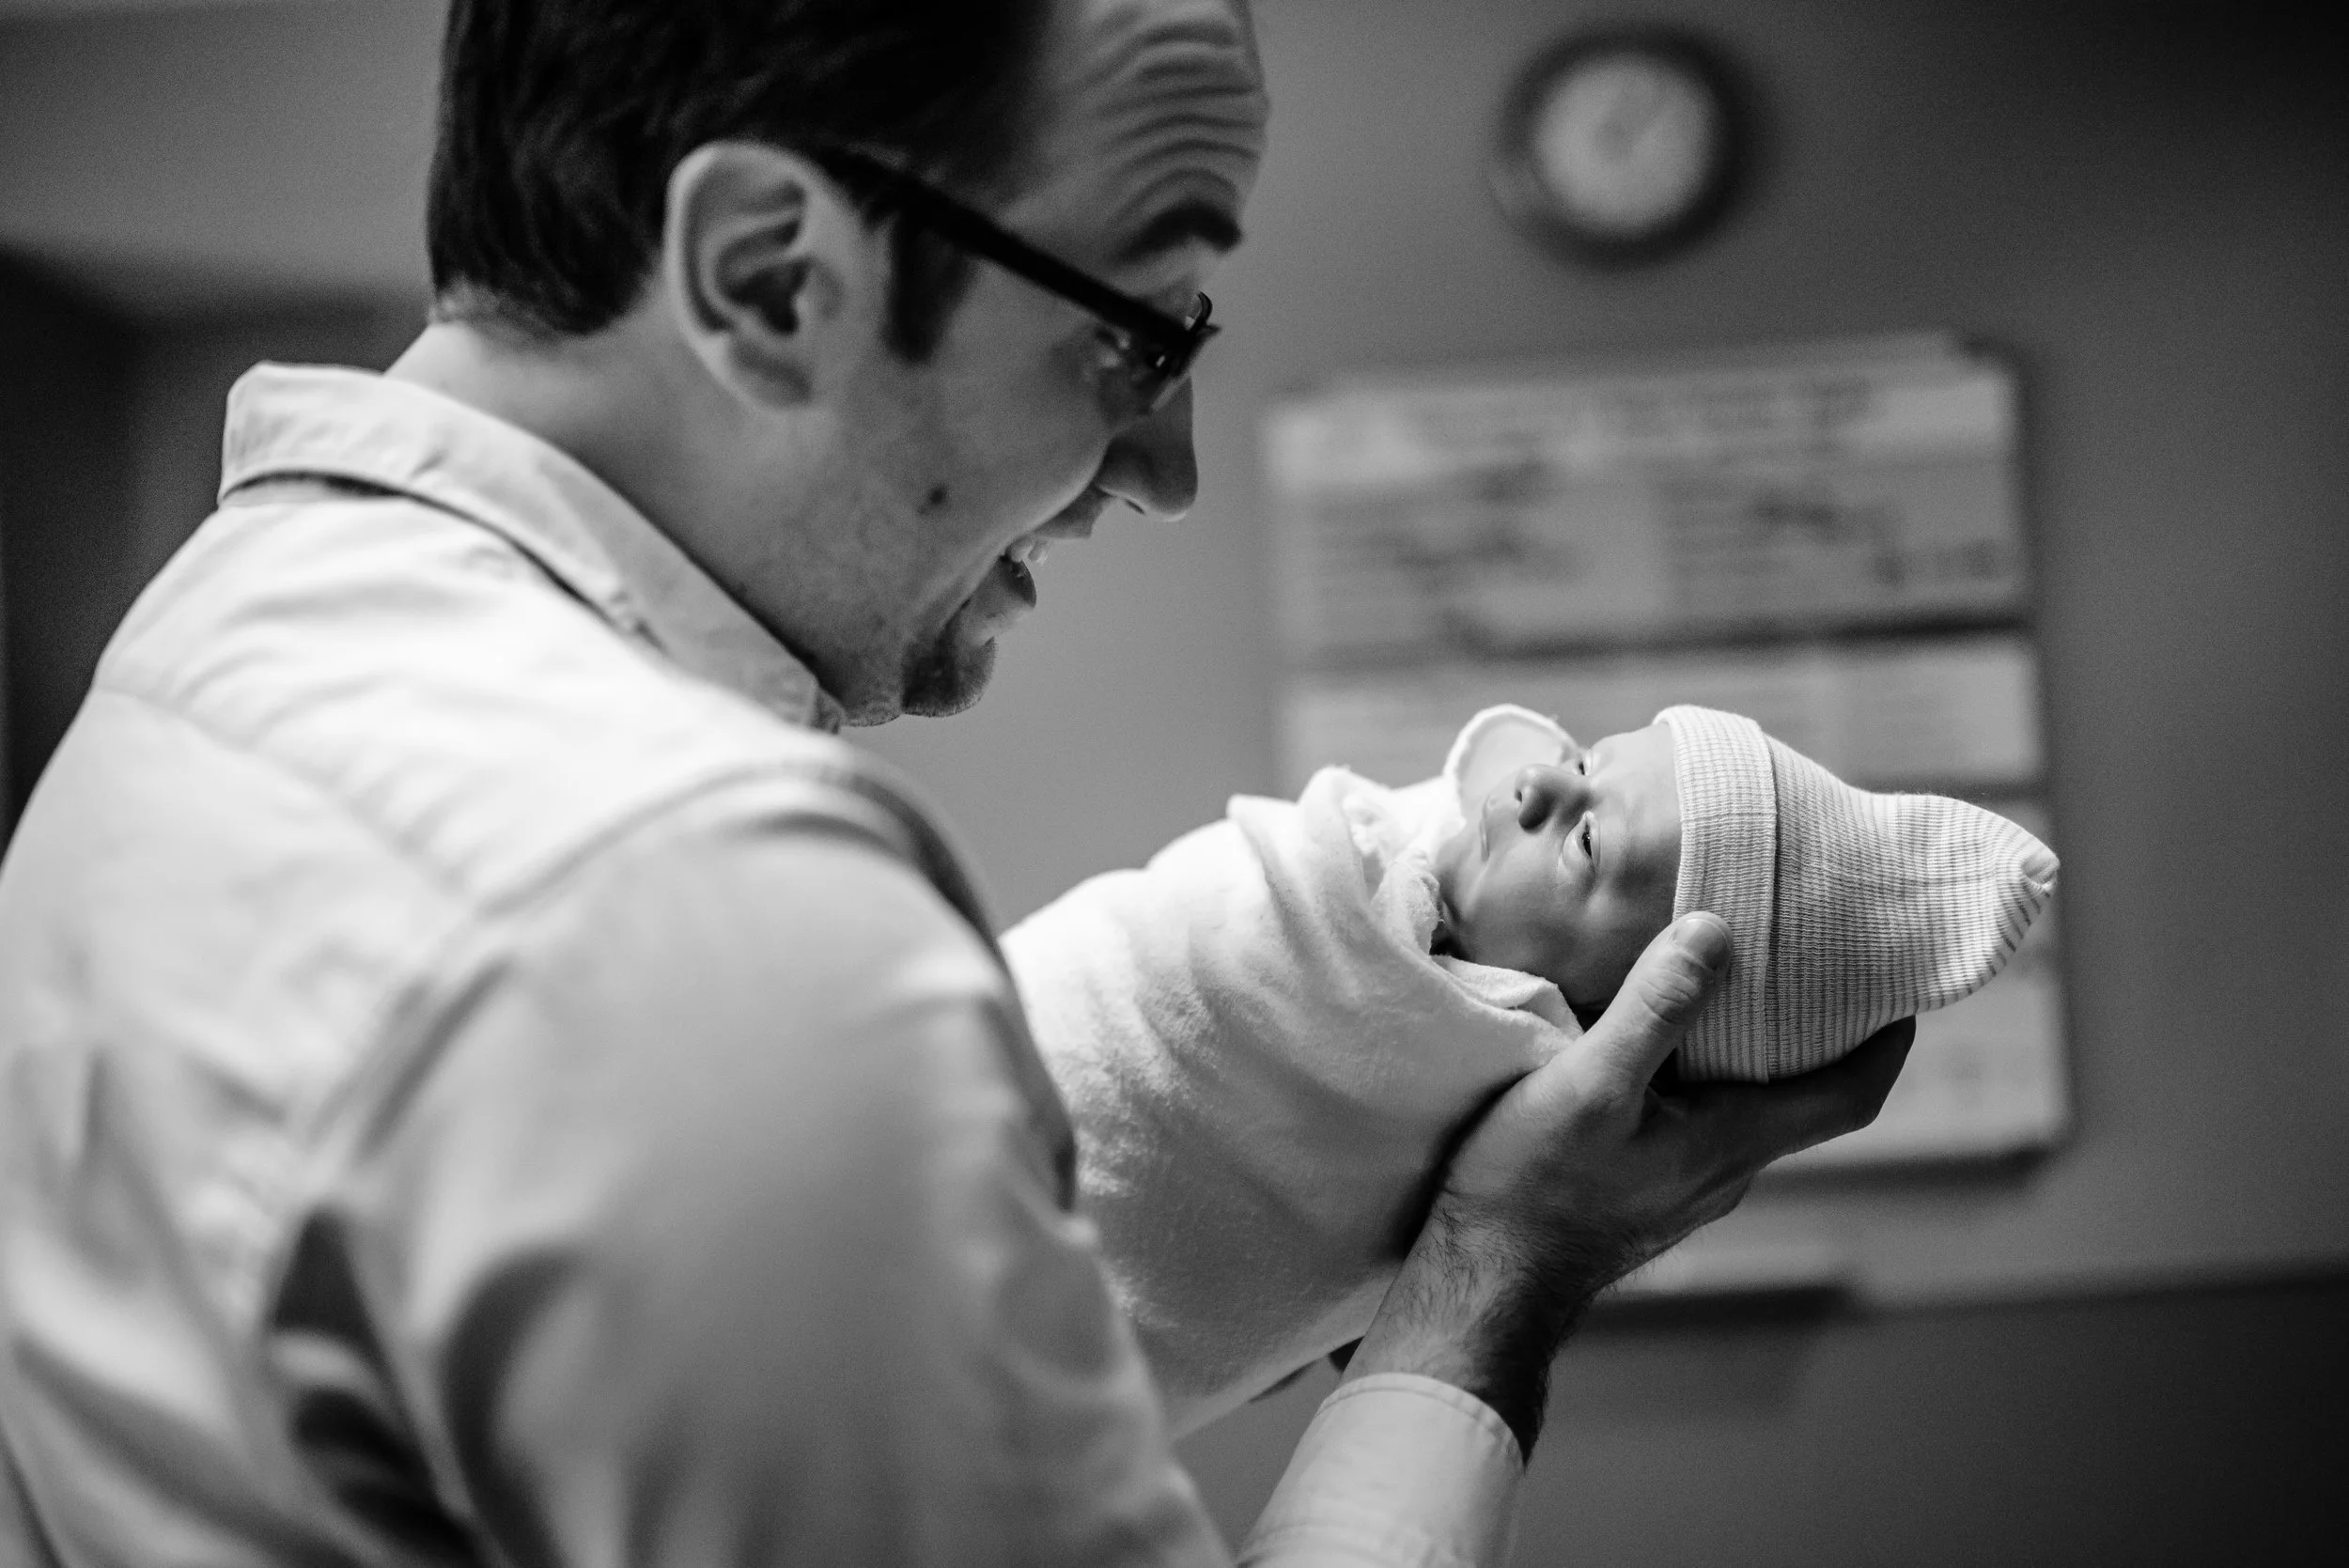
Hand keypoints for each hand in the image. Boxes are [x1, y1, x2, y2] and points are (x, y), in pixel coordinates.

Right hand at [1346, 913, 1913, 1455]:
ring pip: (1748, 1105)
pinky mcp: (1646, 1186)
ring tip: (1734, 975)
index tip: (1900, 985)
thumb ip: (1653, 1009)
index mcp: (1734, 1142)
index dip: (1886, 1042)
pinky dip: (1704, 1070)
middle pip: (1804, 1094)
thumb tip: (1717, 931)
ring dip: (1754, 1046)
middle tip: (1812, 952)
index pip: (1851, 1096)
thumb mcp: (1589, 1084)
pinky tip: (1660, 1038)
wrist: (1479, 1279)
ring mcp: (1686, 1183)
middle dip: (1819, 1027)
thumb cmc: (1532, 1189)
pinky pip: (1700, 1118)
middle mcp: (1726, 1169)